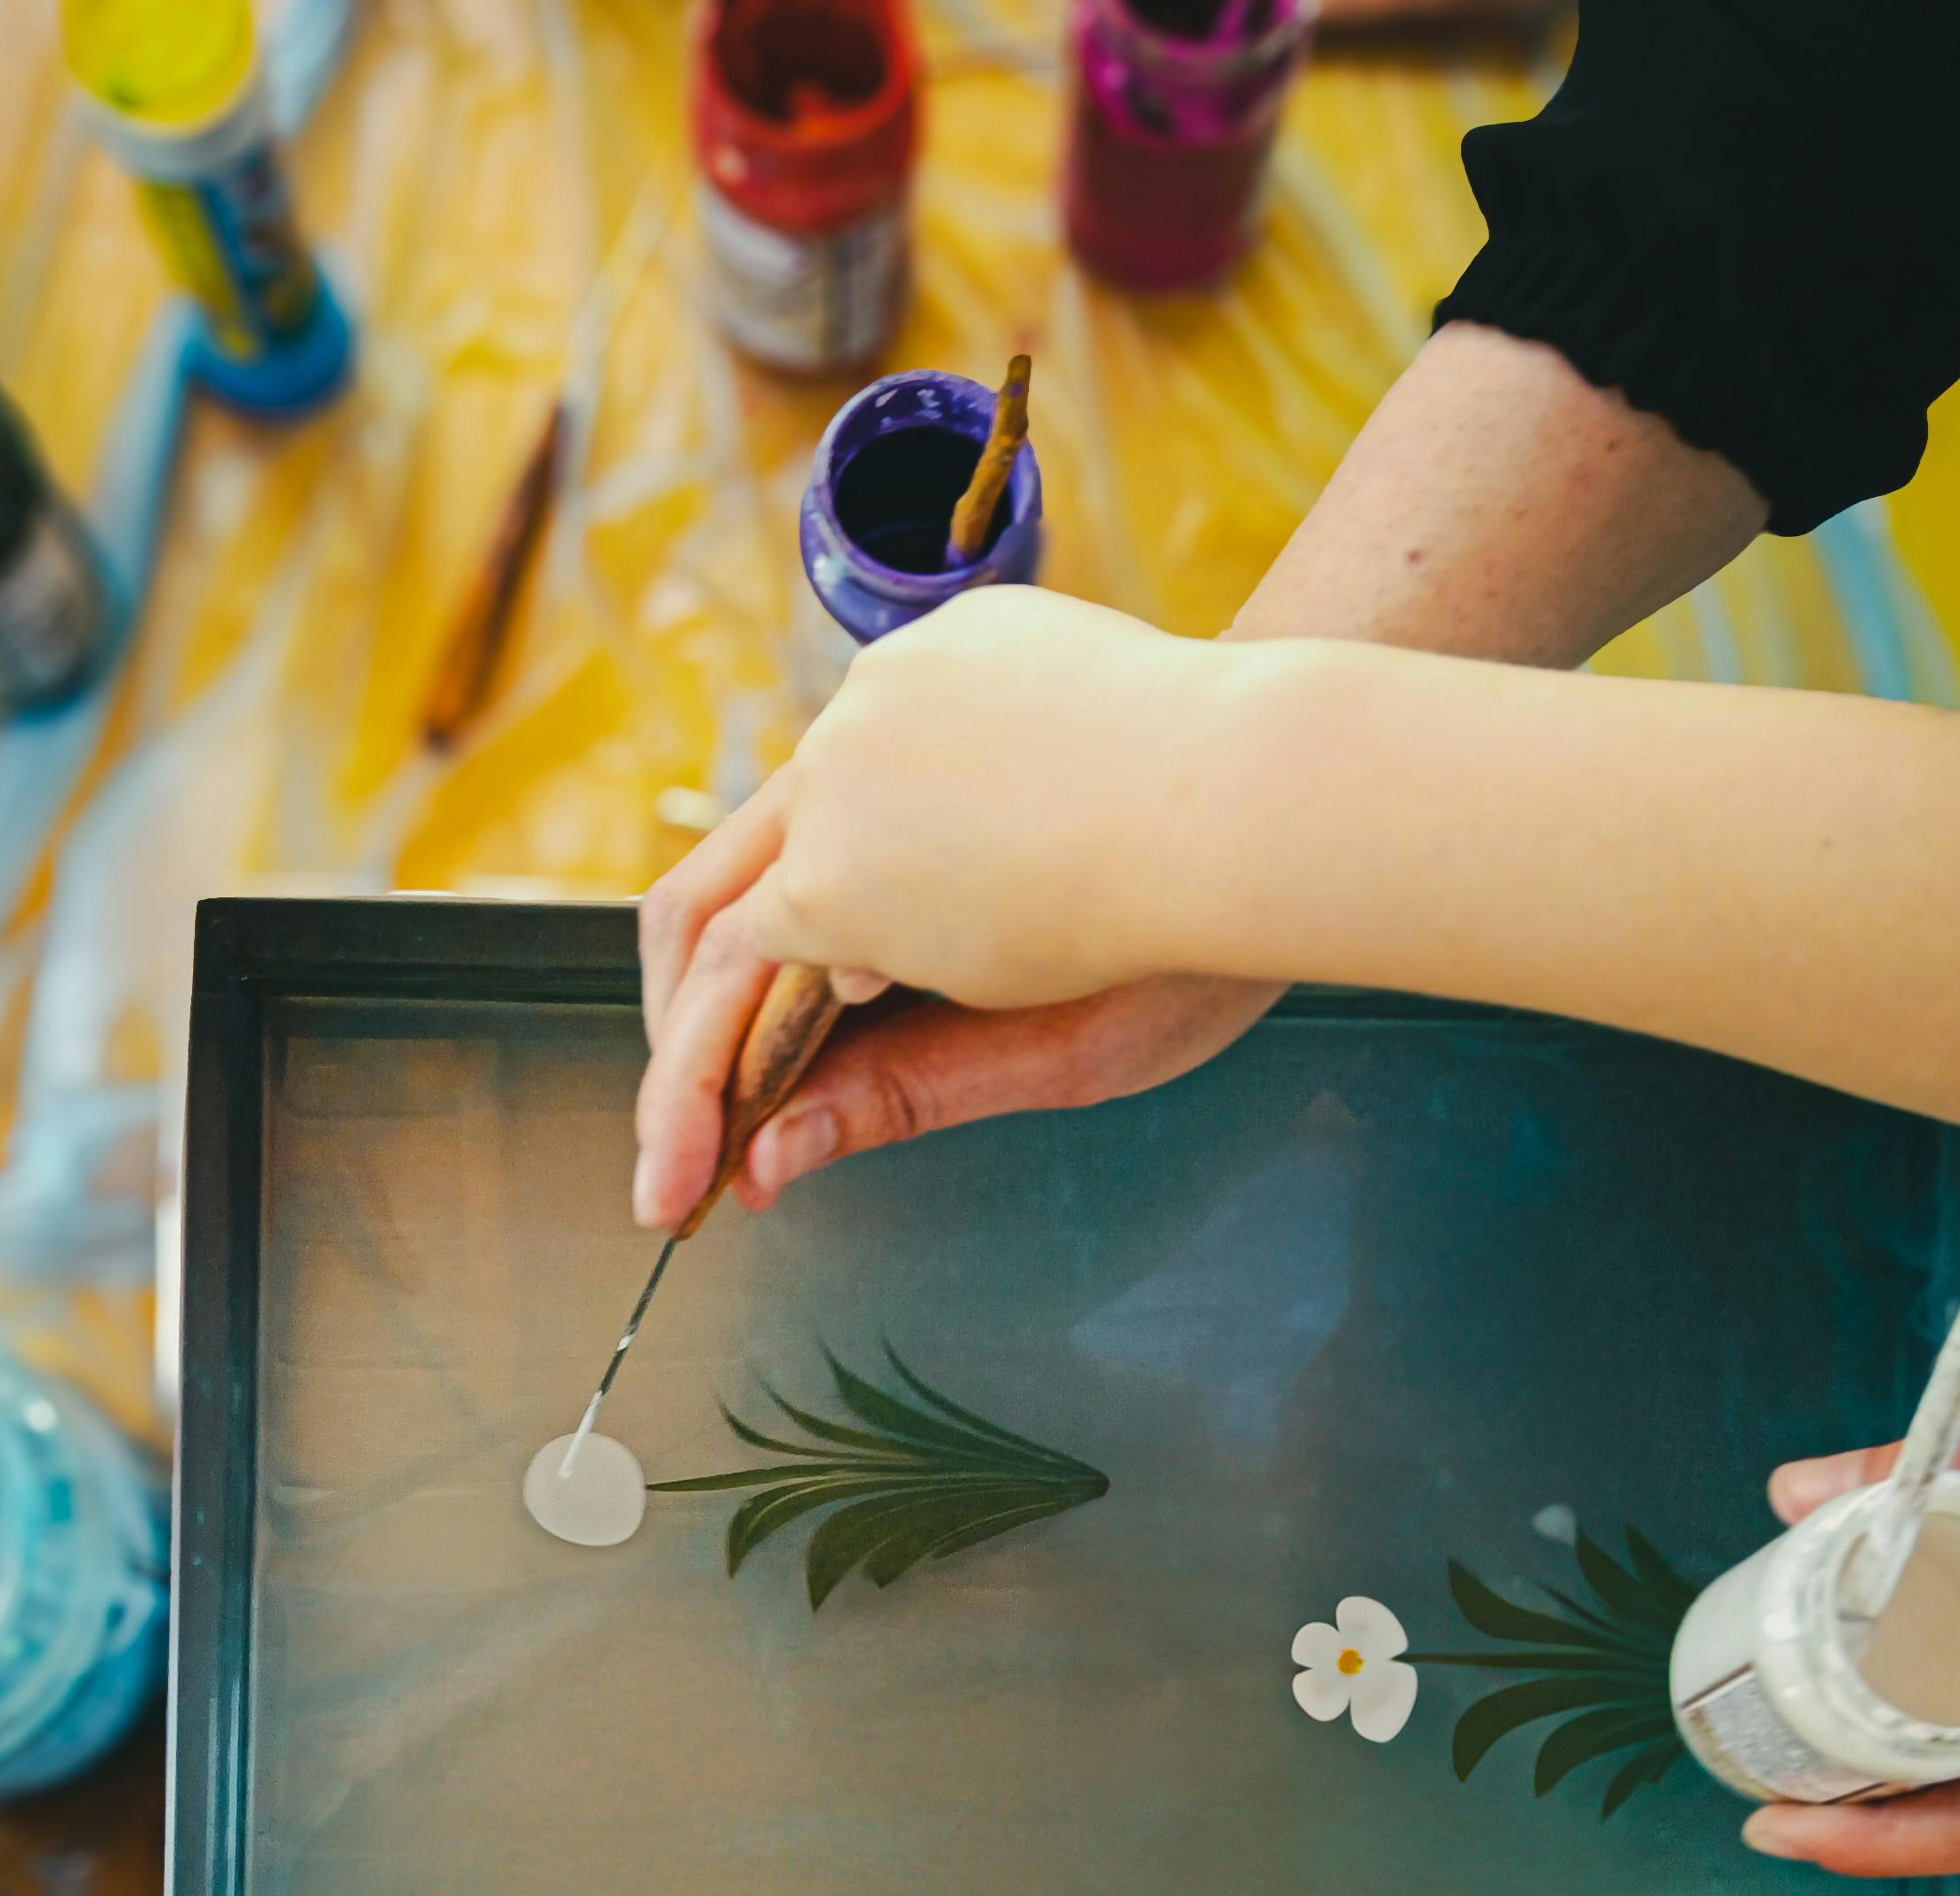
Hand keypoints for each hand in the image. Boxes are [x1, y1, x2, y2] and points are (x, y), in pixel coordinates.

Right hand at [633, 589, 1265, 1226]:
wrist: (1276, 790)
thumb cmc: (1179, 944)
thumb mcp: (1040, 1057)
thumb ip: (893, 1094)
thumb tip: (768, 1158)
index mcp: (840, 887)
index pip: (724, 988)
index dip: (691, 1098)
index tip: (684, 1185)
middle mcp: (831, 772)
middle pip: (705, 898)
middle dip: (686, 1021)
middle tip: (693, 1128)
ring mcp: (879, 693)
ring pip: (788, 815)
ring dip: (784, 923)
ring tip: (830, 1014)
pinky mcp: (941, 646)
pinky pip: (870, 744)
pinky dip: (872, 832)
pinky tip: (920, 896)